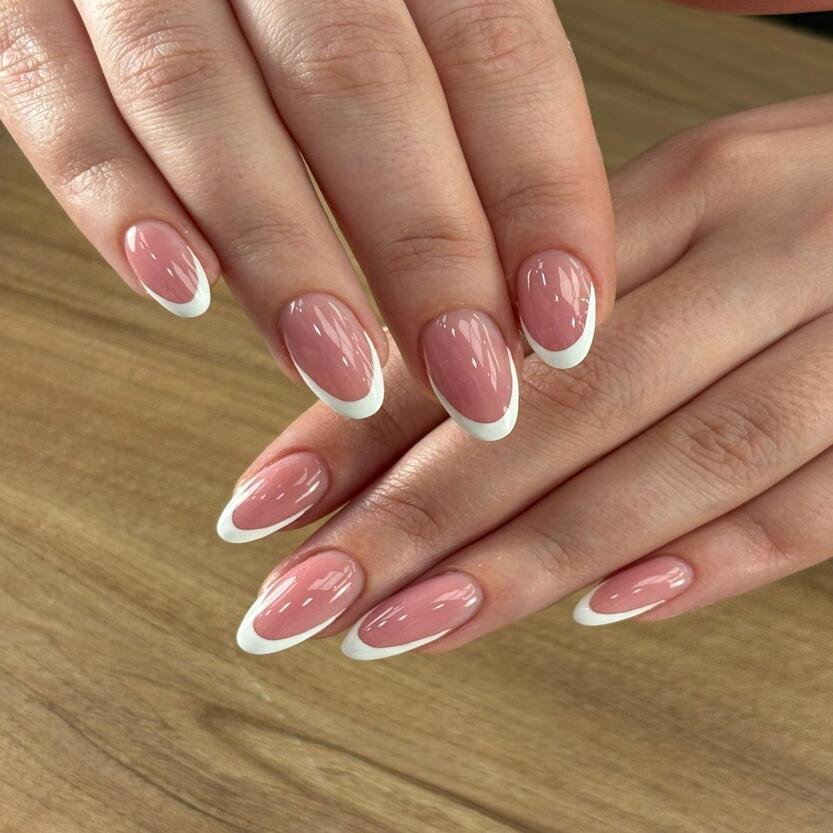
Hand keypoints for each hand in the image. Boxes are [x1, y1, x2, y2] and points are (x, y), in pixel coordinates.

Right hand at [0, 1, 613, 438]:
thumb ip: (513, 64)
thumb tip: (674, 130)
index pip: (492, 48)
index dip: (536, 196)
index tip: (569, 326)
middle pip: (359, 87)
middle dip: (422, 254)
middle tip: (477, 387)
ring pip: (206, 102)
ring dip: (282, 257)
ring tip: (350, 377)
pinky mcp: (22, 2)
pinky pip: (53, 98)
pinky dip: (114, 200)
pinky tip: (181, 294)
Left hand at [222, 94, 832, 656]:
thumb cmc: (803, 221)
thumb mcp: (677, 232)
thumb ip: (550, 321)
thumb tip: (397, 415)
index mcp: (691, 192)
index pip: (494, 322)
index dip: (367, 424)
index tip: (265, 510)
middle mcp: (770, 252)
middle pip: (569, 406)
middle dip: (420, 520)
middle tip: (306, 600)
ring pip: (682, 468)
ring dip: (532, 564)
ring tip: (408, 628)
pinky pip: (816, 509)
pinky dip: (710, 566)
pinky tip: (607, 612)